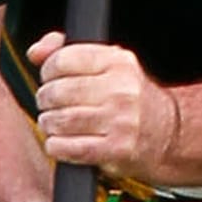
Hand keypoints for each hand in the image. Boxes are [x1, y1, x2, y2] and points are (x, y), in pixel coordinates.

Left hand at [28, 33, 178, 182]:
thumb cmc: (127, 97)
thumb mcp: (105, 64)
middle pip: (58, 92)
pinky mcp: (116, 150)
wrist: (165, 132)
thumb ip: (67, 50)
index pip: (63, 60)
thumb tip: (36, 52)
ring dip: (48, 124)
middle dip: (45, 99)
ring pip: (60, 120)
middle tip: (49, 105)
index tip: (50, 79)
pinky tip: (60, 142)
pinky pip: (69, 148)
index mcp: (118, 62)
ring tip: (54, 123)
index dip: (47, 71)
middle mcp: (122, 90)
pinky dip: (56, 146)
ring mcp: (121, 121)